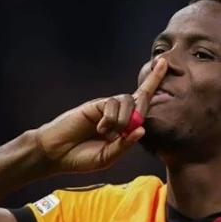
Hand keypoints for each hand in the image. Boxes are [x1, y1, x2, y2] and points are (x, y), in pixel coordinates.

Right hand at [35, 58, 166, 172]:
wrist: (56, 153)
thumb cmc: (81, 157)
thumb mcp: (107, 157)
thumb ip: (124, 145)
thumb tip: (142, 129)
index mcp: (123, 128)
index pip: (142, 108)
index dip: (153, 89)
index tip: (164, 67)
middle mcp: (117, 115)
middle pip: (140, 96)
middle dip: (153, 81)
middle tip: (163, 64)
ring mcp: (106, 108)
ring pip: (128, 101)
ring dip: (125, 119)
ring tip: (112, 133)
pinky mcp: (95, 105)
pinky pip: (112, 104)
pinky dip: (111, 118)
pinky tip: (101, 128)